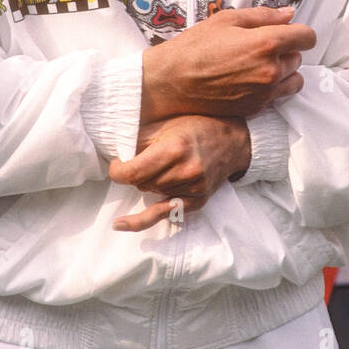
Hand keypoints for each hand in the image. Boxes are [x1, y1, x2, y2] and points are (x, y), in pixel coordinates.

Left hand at [108, 113, 251, 231]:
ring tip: (163, 166)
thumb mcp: (165, 124)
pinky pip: (163, 213)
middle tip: (145, 158)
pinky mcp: (197, 201)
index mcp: (174, 149)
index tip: (117, 163)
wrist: (231, 142)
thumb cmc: (195, 129)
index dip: (118, 170)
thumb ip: (139, 138)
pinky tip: (120, 225)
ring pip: (150, 193)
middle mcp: (185, 171)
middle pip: (140, 182)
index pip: (132, 171)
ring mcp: (193, 188)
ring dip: (148, 183)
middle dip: (135, 173)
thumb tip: (117, 154)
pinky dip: (140, 220)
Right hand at [140, 6, 315, 123]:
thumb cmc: (195, 47)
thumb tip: (290, 14)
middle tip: (259, 47)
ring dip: (283, 71)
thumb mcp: (227, 19)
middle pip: (299, 57)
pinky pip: (278, 96)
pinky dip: (271, 88)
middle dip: (286, 50)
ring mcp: (265, 93)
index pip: (307, 37)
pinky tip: (249, 80)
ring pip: (294, 79)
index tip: (287, 32)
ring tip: (258, 65)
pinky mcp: (256, 108)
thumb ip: (264, 16)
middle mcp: (270, 70)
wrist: (172, 82)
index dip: (298, 32)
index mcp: (266, 43)